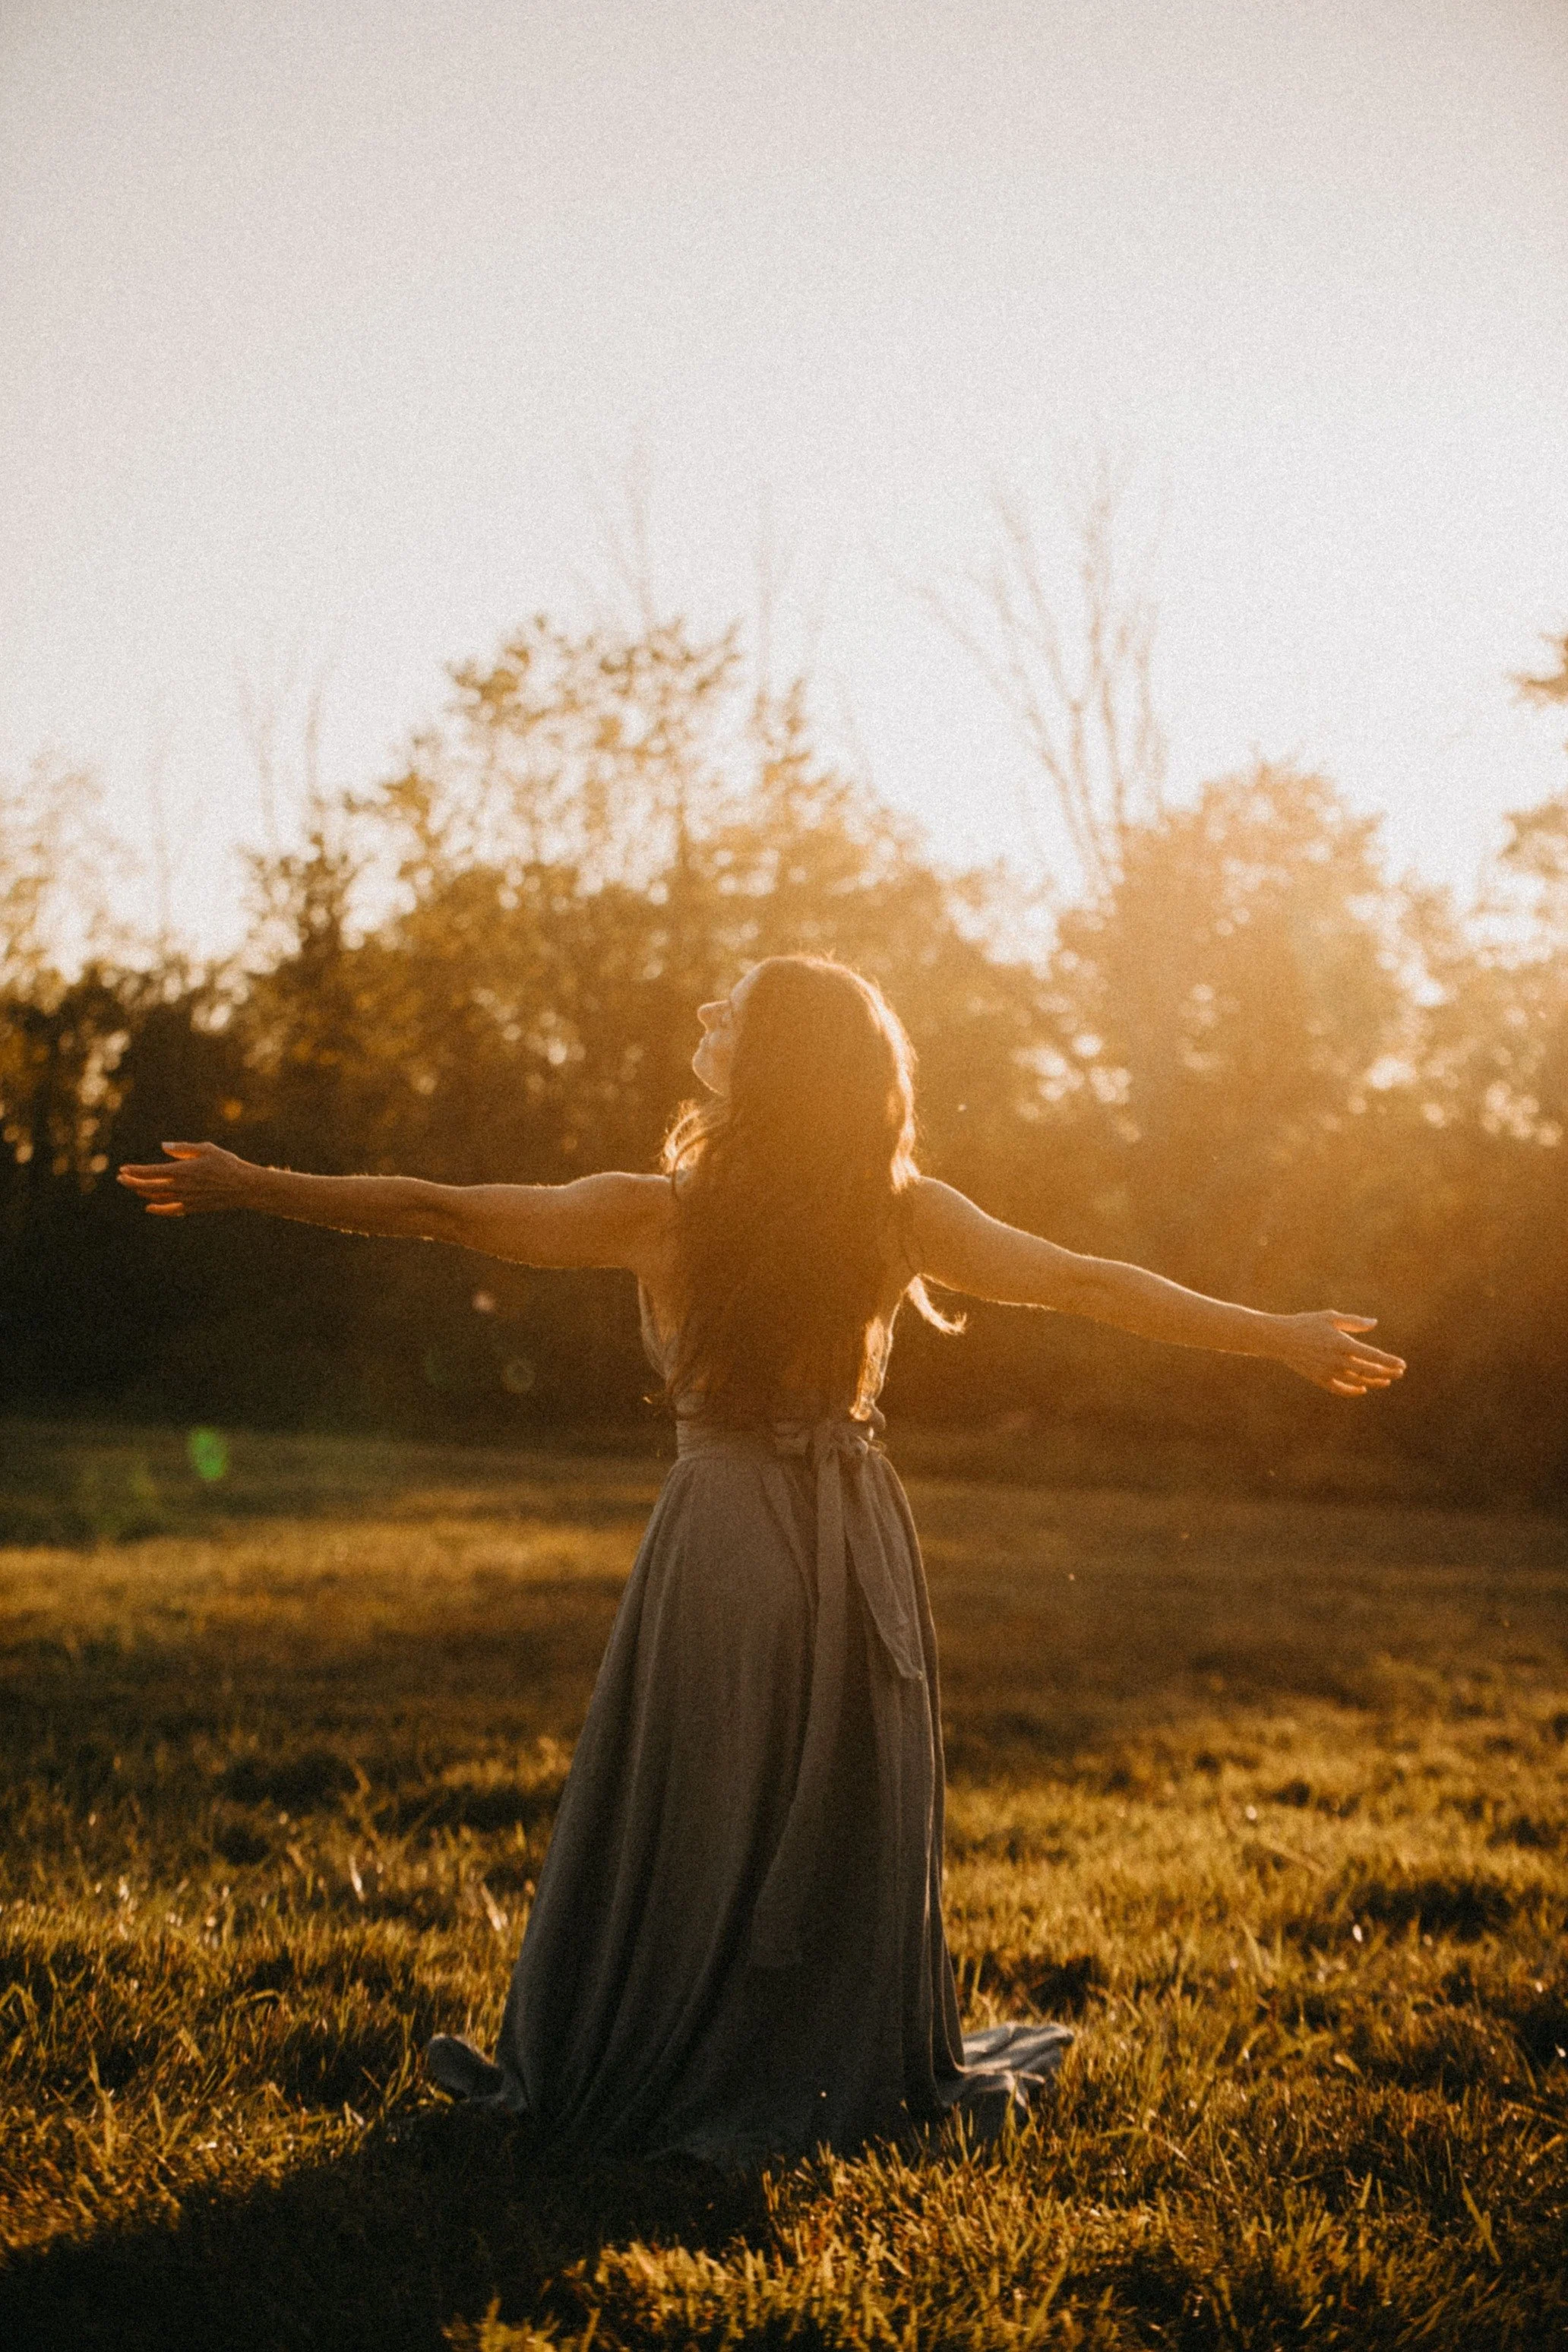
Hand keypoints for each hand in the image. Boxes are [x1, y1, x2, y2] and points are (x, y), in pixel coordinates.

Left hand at [116, 1141, 253, 1216]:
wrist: (244, 1187)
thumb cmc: (227, 1164)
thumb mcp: (206, 1149)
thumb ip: (183, 1148)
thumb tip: (163, 1146)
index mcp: (182, 1170)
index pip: (151, 1172)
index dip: (135, 1171)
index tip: (122, 1169)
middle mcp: (181, 1187)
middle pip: (149, 1187)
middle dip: (132, 1182)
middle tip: (120, 1178)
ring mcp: (186, 1199)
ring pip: (157, 1198)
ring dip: (142, 1193)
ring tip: (134, 1187)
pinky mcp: (193, 1208)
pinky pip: (170, 1210)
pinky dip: (157, 1209)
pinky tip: (149, 1207)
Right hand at [1274, 1310, 1405, 1396]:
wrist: (1280, 1338)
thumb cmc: (1306, 1323)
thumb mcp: (1330, 1317)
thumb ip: (1354, 1322)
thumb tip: (1374, 1323)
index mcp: (1342, 1344)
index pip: (1372, 1356)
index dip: (1389, 1361)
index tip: (1402, 1364)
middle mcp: (1337, 1361)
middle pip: (1368, 1371)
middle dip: (1386, 1372)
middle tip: (1399, 1372)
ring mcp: (1328, 1372)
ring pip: (1357, 1381)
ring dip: (1374, 1382)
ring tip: (1386, 1380)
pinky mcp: (1319, 1379)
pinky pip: (1340, 1389)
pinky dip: (1353, 1391)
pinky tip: (1362, 1389)